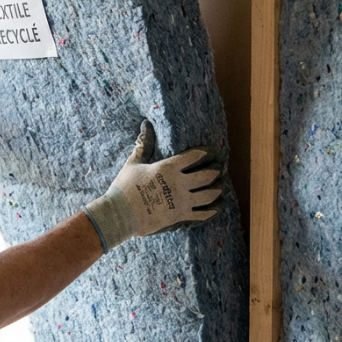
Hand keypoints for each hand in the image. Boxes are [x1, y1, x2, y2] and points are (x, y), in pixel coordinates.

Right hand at [84, 120, 222, 252]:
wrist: (120, 215)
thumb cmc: (124, 187)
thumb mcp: (133, 164)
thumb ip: (143, 145)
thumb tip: (145, 125)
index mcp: (168, 168)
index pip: (194, 156)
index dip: (206, 152)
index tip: (212, 151)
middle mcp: (179, 184)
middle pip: (207, 176)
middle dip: (215, 171)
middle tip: (219, 169)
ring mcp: (181, 201)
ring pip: (209, 195)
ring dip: (217, 190)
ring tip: (220, 187)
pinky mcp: (180, 216)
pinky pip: (202, 214)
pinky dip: (211, 210)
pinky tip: (216, 207)